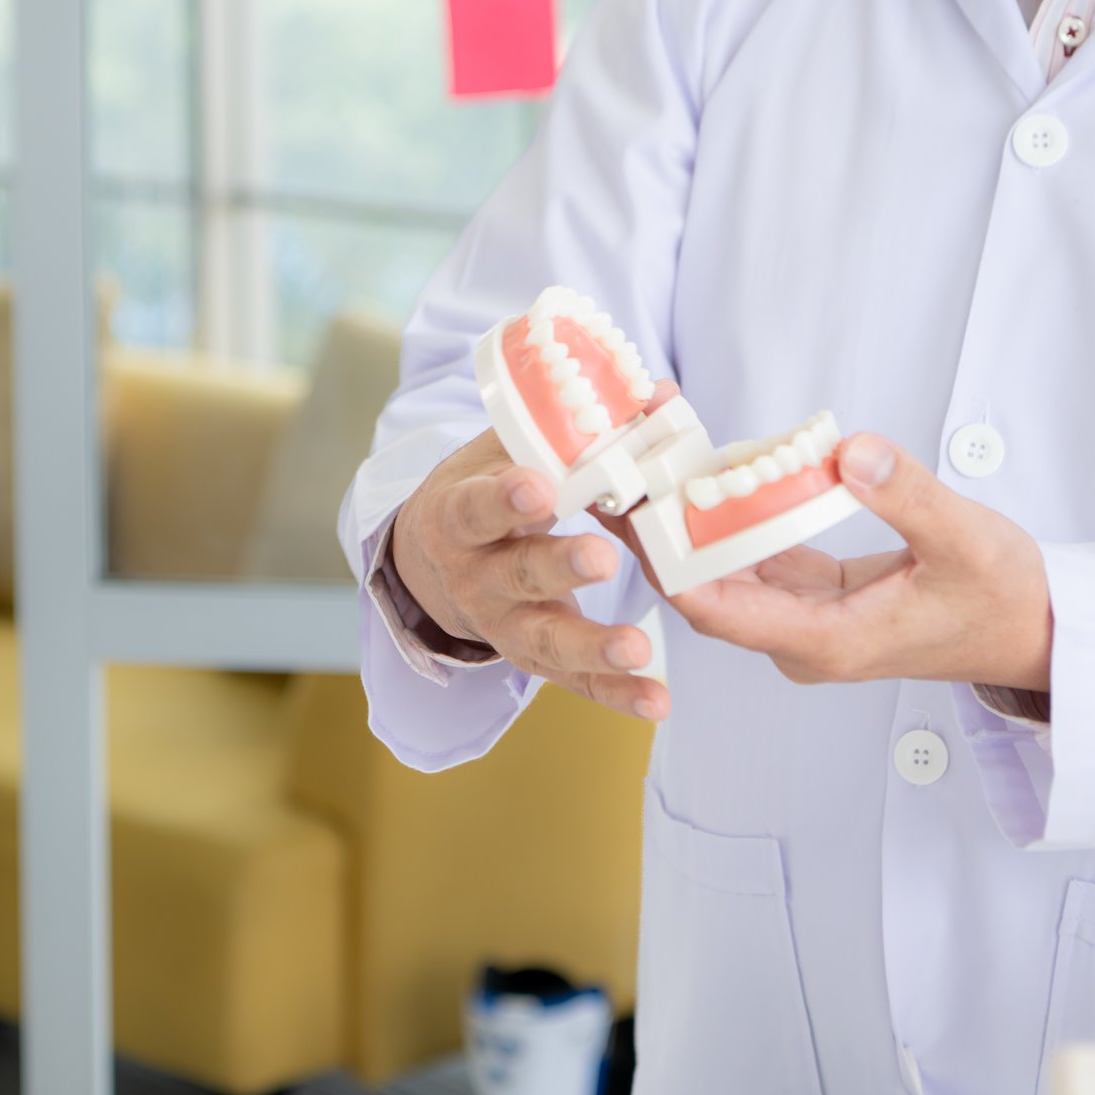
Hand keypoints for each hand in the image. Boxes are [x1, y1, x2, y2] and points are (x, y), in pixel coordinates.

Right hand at [391, 430, 669, 720]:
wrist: (433, 565)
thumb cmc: (481, 492)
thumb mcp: (503, 452)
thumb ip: (572, 427)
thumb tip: (661, 392)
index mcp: (457, 519)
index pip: (475, 509)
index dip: (504, 500)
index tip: (539, 487)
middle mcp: (475, 579)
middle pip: (513, 577)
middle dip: (556, 568)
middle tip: (601, 558)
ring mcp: (503, 625)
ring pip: (544, 640)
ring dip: (591, 645)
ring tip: (637, 648)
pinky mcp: (534, 660)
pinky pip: (575, 683)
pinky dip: (616, 694)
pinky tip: (656, 702)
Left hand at [657, 433, 1052, 689]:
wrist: (1033, 630)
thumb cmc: (1005, 598)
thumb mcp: (968, 540)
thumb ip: (910, 498)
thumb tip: (854, 452)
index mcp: (826, 641)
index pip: (718, 608)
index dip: (665, 559)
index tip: (634, 506)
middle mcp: (799, 636)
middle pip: (702, 584)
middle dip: (657, 524)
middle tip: (619, 457)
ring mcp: (799, 616)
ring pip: (718, 566)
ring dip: (681, 512)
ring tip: (644, 446)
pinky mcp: (807, 593)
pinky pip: (749, 552)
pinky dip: (722, 511)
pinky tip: (696, 466)